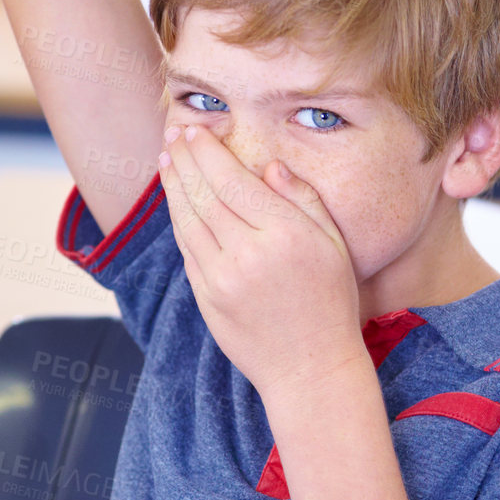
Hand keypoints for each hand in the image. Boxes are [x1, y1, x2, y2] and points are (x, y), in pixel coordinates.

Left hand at [157, 124, 365, 399]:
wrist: (310, 369)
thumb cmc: (330, 303)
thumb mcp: (333, 245)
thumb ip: (303, 200)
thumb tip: (269, 166)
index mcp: (285, 235)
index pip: (234, 181)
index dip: (210, 152)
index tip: (197, 130)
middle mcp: (248, 253)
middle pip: (205, 194)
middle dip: (186, 160)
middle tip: (174, 133)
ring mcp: (222, 278)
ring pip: (188, 219)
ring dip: (173, 185)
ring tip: (166, 159)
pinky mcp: (206, 298)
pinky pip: (187, 248)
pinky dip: (177, 219)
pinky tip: (175, 201)